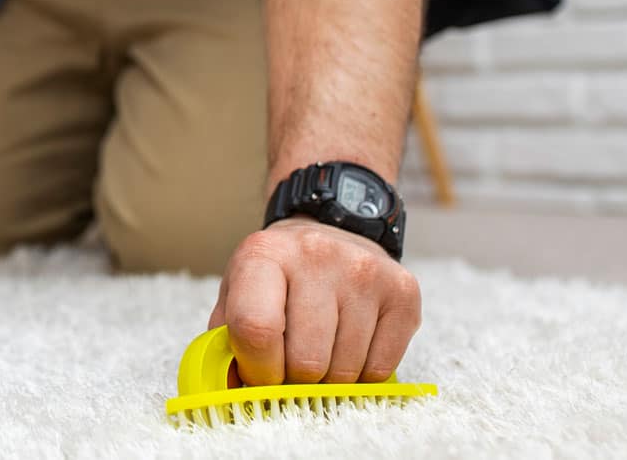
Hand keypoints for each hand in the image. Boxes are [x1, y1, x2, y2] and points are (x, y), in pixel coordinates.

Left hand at [208, 216, 420, 384]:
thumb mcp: (237, 294)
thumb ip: (225, 343)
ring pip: (345, 370)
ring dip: (329, 376)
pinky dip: (362, 373)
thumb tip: (231, 394)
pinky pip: (381, 368)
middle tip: (293, 361)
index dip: (258, 369)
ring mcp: (364, 271)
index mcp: (264, 254)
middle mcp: (317, 255)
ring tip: (322, 347)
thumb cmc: (278, 277)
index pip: (257, 329)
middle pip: (306, 359)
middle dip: (295, 377)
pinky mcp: (402, 291)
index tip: (261, 374)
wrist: (332, 232)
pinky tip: (350, 345)